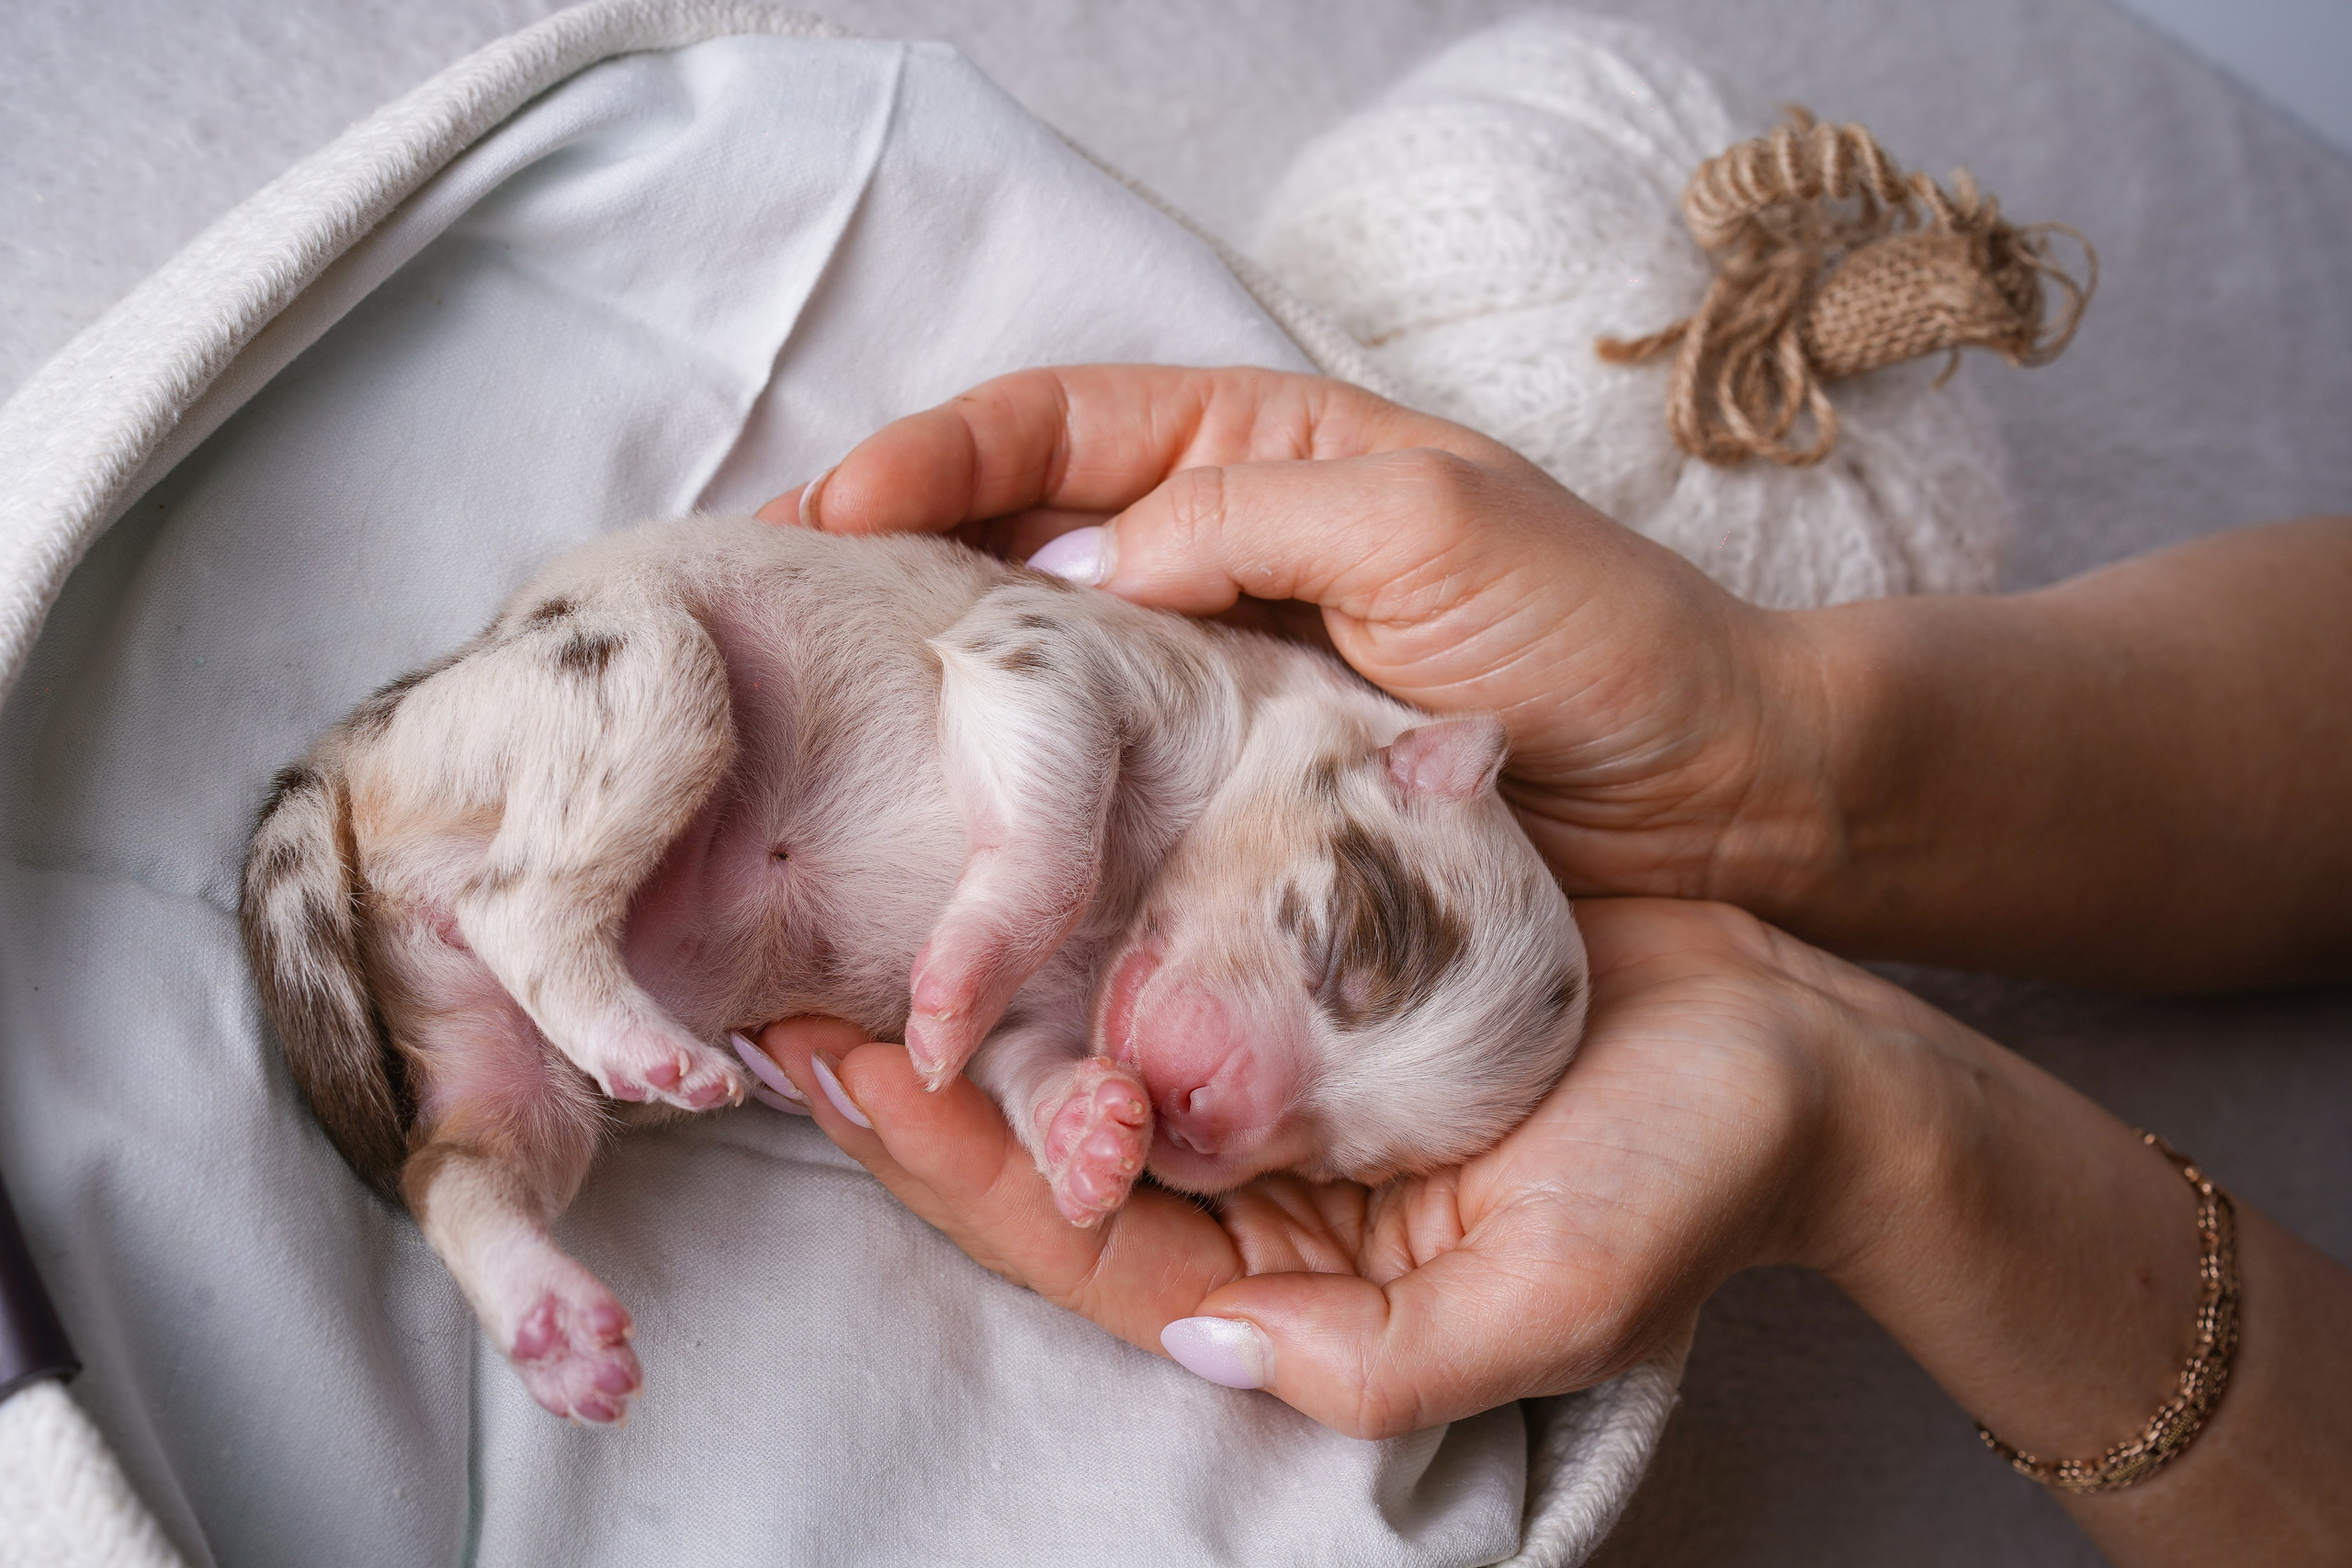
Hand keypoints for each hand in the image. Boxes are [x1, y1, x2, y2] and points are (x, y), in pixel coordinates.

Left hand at [757, 899, 1930, 1436]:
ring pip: (1100, 1042)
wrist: (1802, 1053)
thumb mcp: (1555, 1298)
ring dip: (992, 984)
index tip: (845, 1082)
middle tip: (796, 994)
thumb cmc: (1695, 1176)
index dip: (957, 1168)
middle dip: (931, 1080)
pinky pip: (1182, 948)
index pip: (1082, 1235)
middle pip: (1055, 1142)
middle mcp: (1261, 1181)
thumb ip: (1378, 1357)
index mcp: (1288, 1277)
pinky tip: (1026, 847)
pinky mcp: (1321, 977)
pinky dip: (1096, 909)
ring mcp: (1284, 1076)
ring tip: (872, 911)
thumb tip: (1208, 1340)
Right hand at [759, 366, 1835, 906]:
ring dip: (932, 698)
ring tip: (812, 737)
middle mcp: (1214, 565)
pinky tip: (947, 838)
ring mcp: (1216, 691)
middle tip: (767, 623)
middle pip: (1012, 544)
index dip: (929, 461)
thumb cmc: (1597, 636)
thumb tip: (1068, 579)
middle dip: (885, 571)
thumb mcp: (1422, 523)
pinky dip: (1018, 809)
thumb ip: (1238, 519)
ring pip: (1041, 680)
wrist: (1718, 801)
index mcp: (1254, 455)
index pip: (1049, 429)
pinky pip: (1102, 793)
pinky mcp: (1235, 808)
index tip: (824, 517)